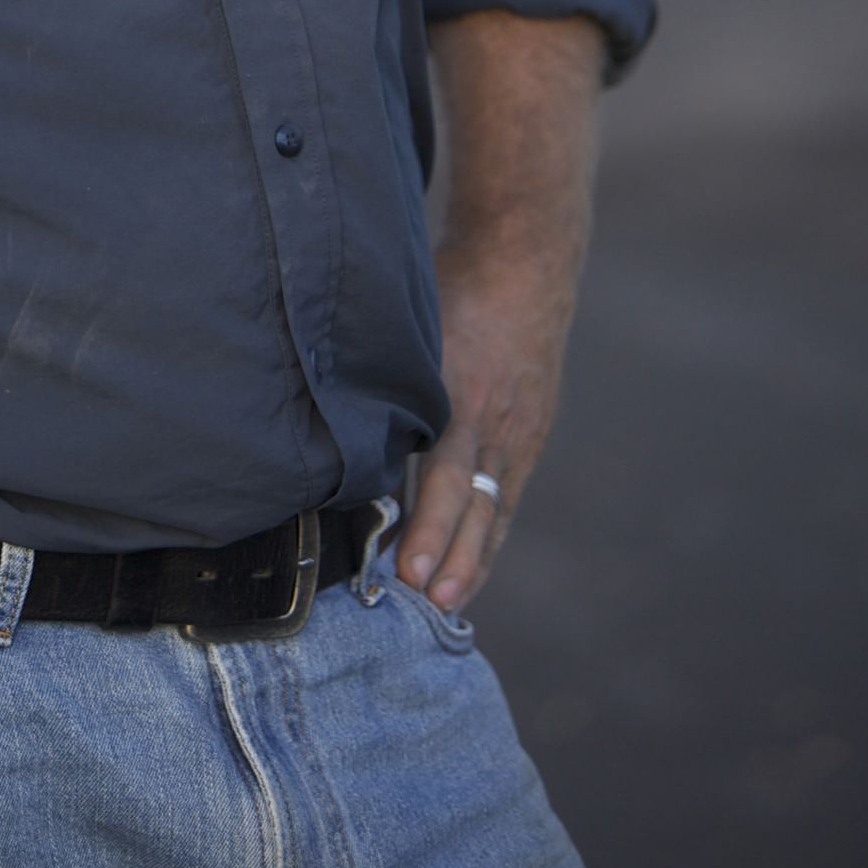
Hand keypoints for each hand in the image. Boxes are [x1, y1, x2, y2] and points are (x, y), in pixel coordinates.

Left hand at [396, 239, 573, 614]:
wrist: (526, 260)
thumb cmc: (454, 287)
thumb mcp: (418, 323)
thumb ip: (388, 373)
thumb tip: (336, 417)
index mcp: (464, 394)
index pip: (447, 475)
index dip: (430, 526)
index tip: (409, 570)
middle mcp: (497, 423)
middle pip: (477, 506)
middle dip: (455, 560)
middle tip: (430, 607)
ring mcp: (521, 432)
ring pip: (496, 509)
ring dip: (474, 559)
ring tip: (448, 606)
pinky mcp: (531, 434)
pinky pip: (507, 493)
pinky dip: (488, 532)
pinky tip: (469, 565)